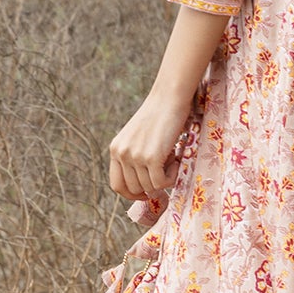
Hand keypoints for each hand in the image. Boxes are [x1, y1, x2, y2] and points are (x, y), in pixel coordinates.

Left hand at [108, 87, 191, 208]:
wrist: (169, 98)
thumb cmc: (159, 115)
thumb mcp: (138, 137)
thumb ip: (135, 157)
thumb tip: (145, 187)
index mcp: (115, 149)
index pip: (117, 185)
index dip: (132, 194)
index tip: (146, 192)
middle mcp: (121, 154)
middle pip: (133, 189)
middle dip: (151, 187)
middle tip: (166, 172)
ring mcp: (135, 156)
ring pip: (149, 187)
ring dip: (165, 178)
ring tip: (173, 159)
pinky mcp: (151, 158)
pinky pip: (161, 183)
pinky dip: (172, 177)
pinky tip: (177, 160)